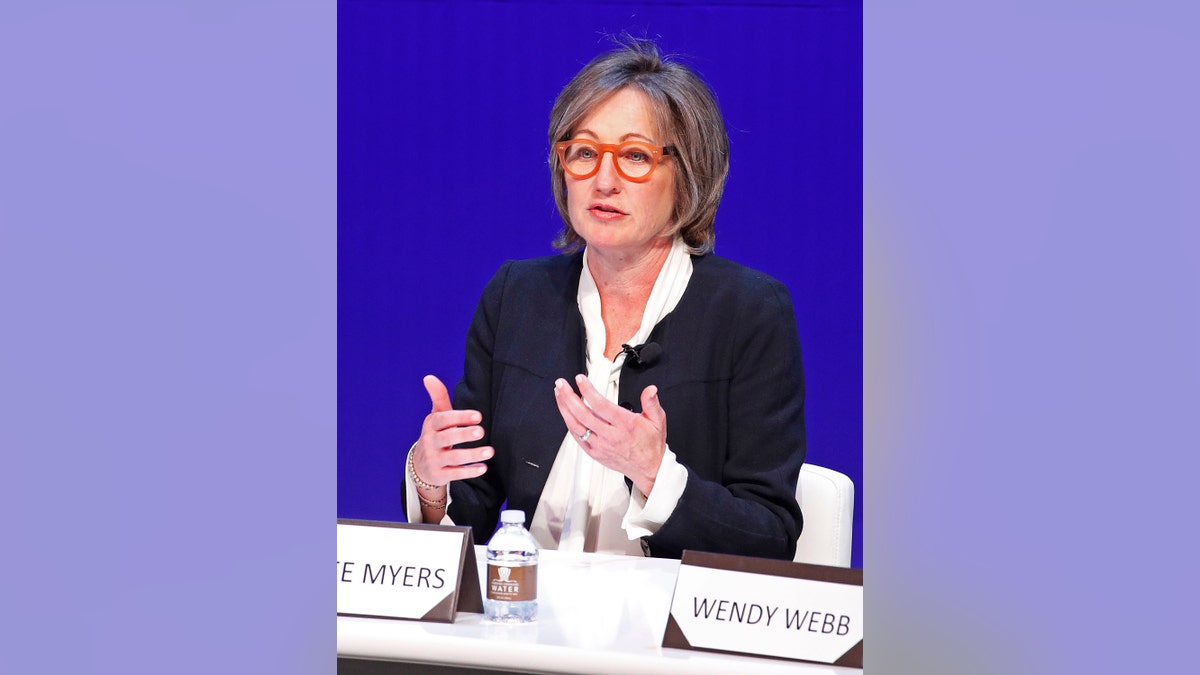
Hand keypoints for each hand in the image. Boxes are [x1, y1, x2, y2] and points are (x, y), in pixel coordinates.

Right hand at [412, 375, 492, 487]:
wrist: (420, 465)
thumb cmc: (435, 435)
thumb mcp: (436, 416)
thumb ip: (438, 397)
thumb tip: (429, 376)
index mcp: (431, 425)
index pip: (443, 419)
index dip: (459, 417)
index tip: (478, 416)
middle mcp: (430, 442)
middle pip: (447, 437)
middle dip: (464, 434)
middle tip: (481, 431)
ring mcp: (435, 460)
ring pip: (453, 457)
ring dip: (472, 454)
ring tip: (490, 451)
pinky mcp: (440, 475)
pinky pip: (455, 473)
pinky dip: (469, 472)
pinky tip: (483, 468)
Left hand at [553, 374, 666, 495]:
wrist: (648, 468)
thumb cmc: (651, 444)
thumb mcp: (658, 420)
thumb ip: (652, 403)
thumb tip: (650, 390)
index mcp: (625, 424)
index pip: (601, 405)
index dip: (588, 391)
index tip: (580, 380)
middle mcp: (610, 435)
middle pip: (583, 414)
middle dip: (569, 397)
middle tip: (561, 384)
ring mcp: (600, 445)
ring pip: (576, 426)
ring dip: (565, 409)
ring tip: (559, 394)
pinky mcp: (595, 452)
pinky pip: (577, 438)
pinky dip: (569, 424)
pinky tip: (565, 413)